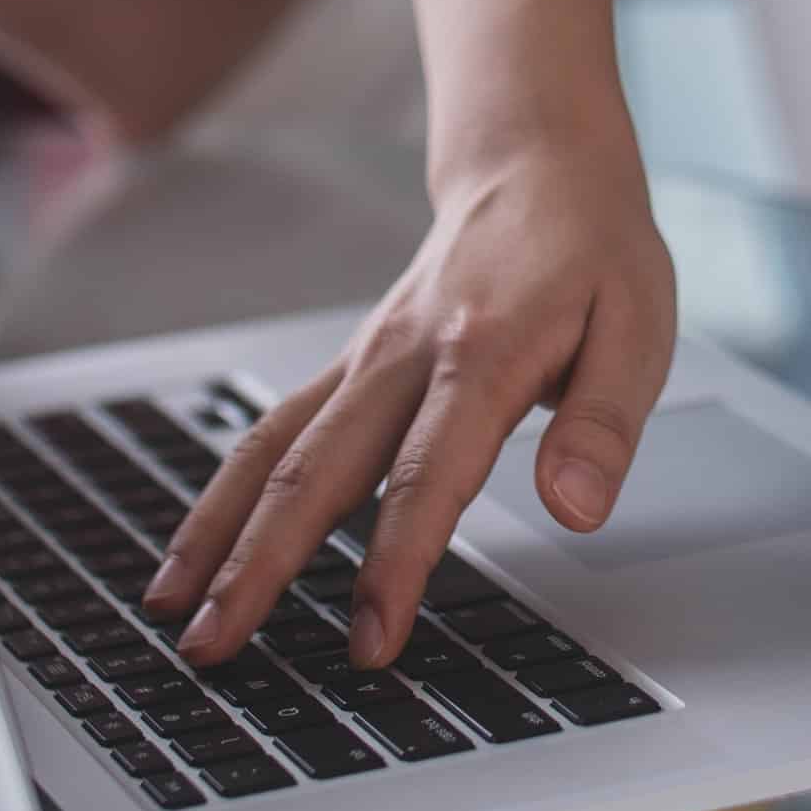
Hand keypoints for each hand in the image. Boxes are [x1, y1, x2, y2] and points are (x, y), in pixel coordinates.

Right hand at [145, 137, 676, 665]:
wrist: (536, 164)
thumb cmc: (592, 251)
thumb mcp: (639, 328)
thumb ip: (603, 424)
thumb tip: (575, 508)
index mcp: (482, 354)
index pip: (426, 476)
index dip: (396, 563)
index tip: (371, 640)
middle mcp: (403, 357)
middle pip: (315, 471)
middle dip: (259, 567)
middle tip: (215, 646)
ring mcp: (365, 360)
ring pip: (272, 451)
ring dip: (218, 534)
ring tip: (171, 610)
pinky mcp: (349, 367)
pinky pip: (273, 431)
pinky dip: (226, 494)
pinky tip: (196, 549)